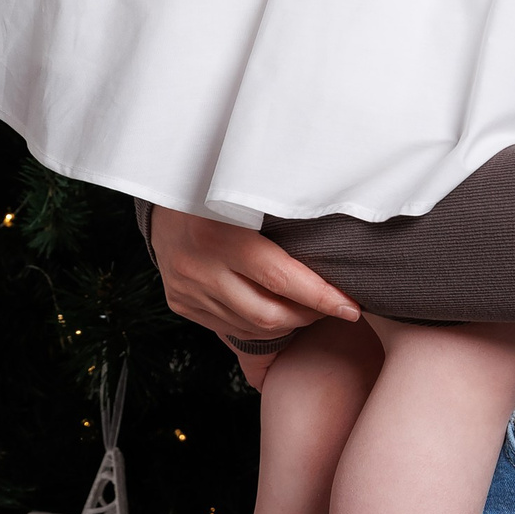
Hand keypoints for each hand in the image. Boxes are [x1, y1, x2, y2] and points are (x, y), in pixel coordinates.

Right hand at [149, 206, 359, 372]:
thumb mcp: (248, 193)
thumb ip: (284, 220)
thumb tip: (335, 247)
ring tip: (306, 306)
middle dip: (308, 315)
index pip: (281, 278)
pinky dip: (259, 325)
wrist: (163, 188)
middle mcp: (200, 268)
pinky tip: (273, 309)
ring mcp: (188, 289)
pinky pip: (230, 328)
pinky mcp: (180, 302)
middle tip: (331, 305)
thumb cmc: (220, 185)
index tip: (351, 306)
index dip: (321, 296)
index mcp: (220, 236)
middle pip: (268, 314)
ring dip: (286, 323)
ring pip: (250, 327)